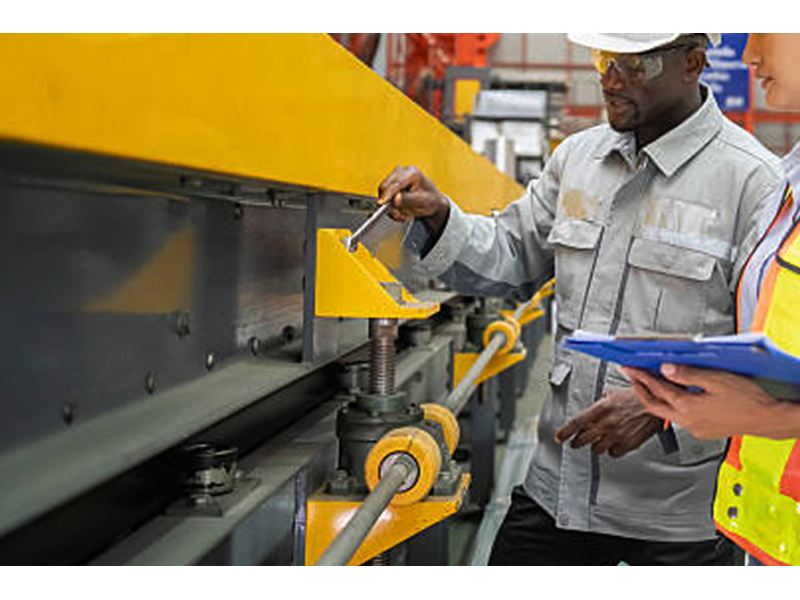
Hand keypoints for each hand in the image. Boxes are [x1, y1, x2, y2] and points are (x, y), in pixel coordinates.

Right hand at [377, 166, 449, 233]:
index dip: (387, 194)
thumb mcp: (422, 201)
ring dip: (393, 207)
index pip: (396, 183)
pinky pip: (383, 197)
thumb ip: (408, 200)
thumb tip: (395, 199)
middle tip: (400, 215)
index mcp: (413, 173)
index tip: (381, 203)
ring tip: (405, 213)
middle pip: (385, 186)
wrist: (431, 201)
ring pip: (383, 193)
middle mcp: (402, 171)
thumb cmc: (430, 199)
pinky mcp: (390, 183)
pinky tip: (402, 210)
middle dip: (390, 203)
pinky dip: (392, 207)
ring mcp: (395, 176)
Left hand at [554, 388, 661, 457]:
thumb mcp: (613, 395)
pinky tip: (613, 443)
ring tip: (599, 439)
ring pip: (597, 448)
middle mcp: (607, 424)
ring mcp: (617, 436)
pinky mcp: (627, 445)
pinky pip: (612, 453)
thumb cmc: (637, 397)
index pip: (576, 423)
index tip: (559, 437)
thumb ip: (600, 405)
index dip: (565, 432)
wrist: (656, 404)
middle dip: (577, 441)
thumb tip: (592, 411)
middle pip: (583, 439)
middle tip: (576, 441)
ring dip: (596, 444)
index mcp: (601, 409)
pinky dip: (611, 449)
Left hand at [623, 364, 790, 439]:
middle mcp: (688, 421)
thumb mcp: (716, 380)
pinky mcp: (702, 431)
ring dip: (656, 399)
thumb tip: (666, 368)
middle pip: (654, 406)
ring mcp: (694, 429)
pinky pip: (680, 418)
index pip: (656, 389)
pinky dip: (672, 406)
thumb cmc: (748, 400)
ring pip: (666, 413)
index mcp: (688, 406)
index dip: (641, 376)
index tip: (630, 368)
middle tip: (632, 377)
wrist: (767, 419)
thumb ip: (687, 374)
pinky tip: (676, 398)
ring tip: (650, 385)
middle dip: (640, 390)